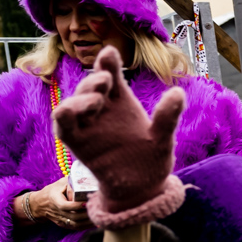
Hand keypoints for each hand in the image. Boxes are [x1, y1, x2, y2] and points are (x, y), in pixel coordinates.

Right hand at [15, 178, 91, 229]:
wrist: (41, 204)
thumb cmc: (54, 190)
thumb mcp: (60, 183)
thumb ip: (72, 182)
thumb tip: (88, 179)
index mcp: (54, 200)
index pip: (65, 206)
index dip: (77, 206)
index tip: (87, 202)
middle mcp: (57, 212)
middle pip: (73, 217)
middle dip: (86, 214)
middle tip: (98, 209)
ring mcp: (60, 220)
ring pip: (76, 224)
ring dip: (88, 222)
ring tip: (99, 215)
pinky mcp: (64, 224)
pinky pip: (76, 227)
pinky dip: (86, 226)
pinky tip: (95, 222)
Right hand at [54, 45, 185, 229]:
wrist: (141, 189)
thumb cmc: (150, 159)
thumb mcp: (163, 138)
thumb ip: (167, 117)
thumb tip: (178, 91)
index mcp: (121, 101)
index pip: (111, 74)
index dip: (108, 62)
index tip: (110, 52)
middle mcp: (101, 108)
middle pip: (91, 86)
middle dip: (95, 79)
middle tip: (106, 79)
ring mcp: (86, 124)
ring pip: (74, 103)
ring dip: (81, 97)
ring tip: (96, 99)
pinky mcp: (76, 141)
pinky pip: (63, 126)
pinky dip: (63, 116)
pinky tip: (67, 111)